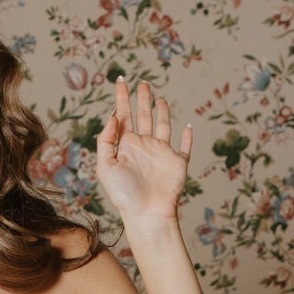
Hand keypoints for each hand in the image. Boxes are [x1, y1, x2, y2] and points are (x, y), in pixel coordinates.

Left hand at [96, 75, 191, 226]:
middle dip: (141, 99)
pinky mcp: (178, 163)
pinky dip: (187, 137)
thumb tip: (113, 117)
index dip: (121, 98)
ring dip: (161, 111)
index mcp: (126, 146)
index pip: (123, 116)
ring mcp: (162, 153)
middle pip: (142, 116)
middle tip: (141, 82)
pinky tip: (187, 126)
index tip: (120, 80)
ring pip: (162, 126)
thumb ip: (106, 140)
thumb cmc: (124, 195)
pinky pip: (184, 147)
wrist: (147, 214)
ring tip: (158, 97)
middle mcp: (144, 146)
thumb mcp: (105, 166)